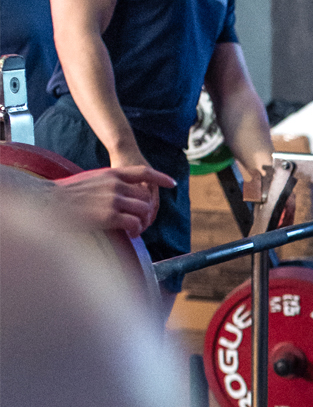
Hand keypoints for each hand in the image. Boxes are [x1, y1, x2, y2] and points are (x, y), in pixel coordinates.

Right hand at [55, 166, 176, 235]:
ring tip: (135, 229)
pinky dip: (136, 230)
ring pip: (144, 210)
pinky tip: (130, 234)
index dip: (160, 177)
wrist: (47, 201)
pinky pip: (135, 224)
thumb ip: (108, 183)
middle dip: (146, 211)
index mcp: (111, 174)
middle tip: (141, 221)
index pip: (143, 172)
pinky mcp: (109, 216)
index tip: (172, 183)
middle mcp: (115, 184)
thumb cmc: (65, 193)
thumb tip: (120, 192)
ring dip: (143, 222)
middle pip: (146, 197)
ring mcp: (113, 199)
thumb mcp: (91, 179)